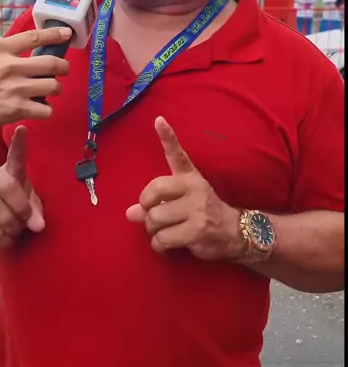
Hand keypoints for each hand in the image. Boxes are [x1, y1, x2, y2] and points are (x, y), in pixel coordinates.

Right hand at [0, 25, 71, 138]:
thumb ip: (2, 55)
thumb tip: (25, 54)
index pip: (34, 37)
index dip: (54, 34)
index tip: (67, 34)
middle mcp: (9, 65)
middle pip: (52, 62)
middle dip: (63, 67)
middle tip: (63, 71)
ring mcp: (15, 88)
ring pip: (53, 86)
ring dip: (55, 90)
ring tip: (48, 92)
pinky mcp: (16, 109)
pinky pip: (46, 109)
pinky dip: (46, 110)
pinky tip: (39, 110)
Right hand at [0, 126, 43, 247]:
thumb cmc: (11, 200)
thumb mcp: (27, 197)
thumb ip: (35, 209)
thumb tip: (38, 226)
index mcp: (10, 172)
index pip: (16, 157)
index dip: (19, 144)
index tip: (22, 129)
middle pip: (13, 196)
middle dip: (24, 213)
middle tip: (26, 218)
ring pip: (5, 220)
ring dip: (16, 228)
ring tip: (15, 226)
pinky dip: (6, 239)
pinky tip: (5, 234)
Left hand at [126, 117, 242, 260]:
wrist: (236, 232)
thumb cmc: (203, 212)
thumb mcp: (184, 199)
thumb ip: (156, 202)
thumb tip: (130, 213)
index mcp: (190, 177)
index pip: (177, 155)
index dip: (167, 137)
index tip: (158, 120)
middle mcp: (194, 189)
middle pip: (152, 195)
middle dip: (147, 210)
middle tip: (154, 215)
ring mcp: (196, 210)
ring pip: (154, 219)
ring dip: (153, 231)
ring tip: (165, 232)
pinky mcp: (196, 232)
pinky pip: (161, 239)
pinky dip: (159, 246)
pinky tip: (168, 244)